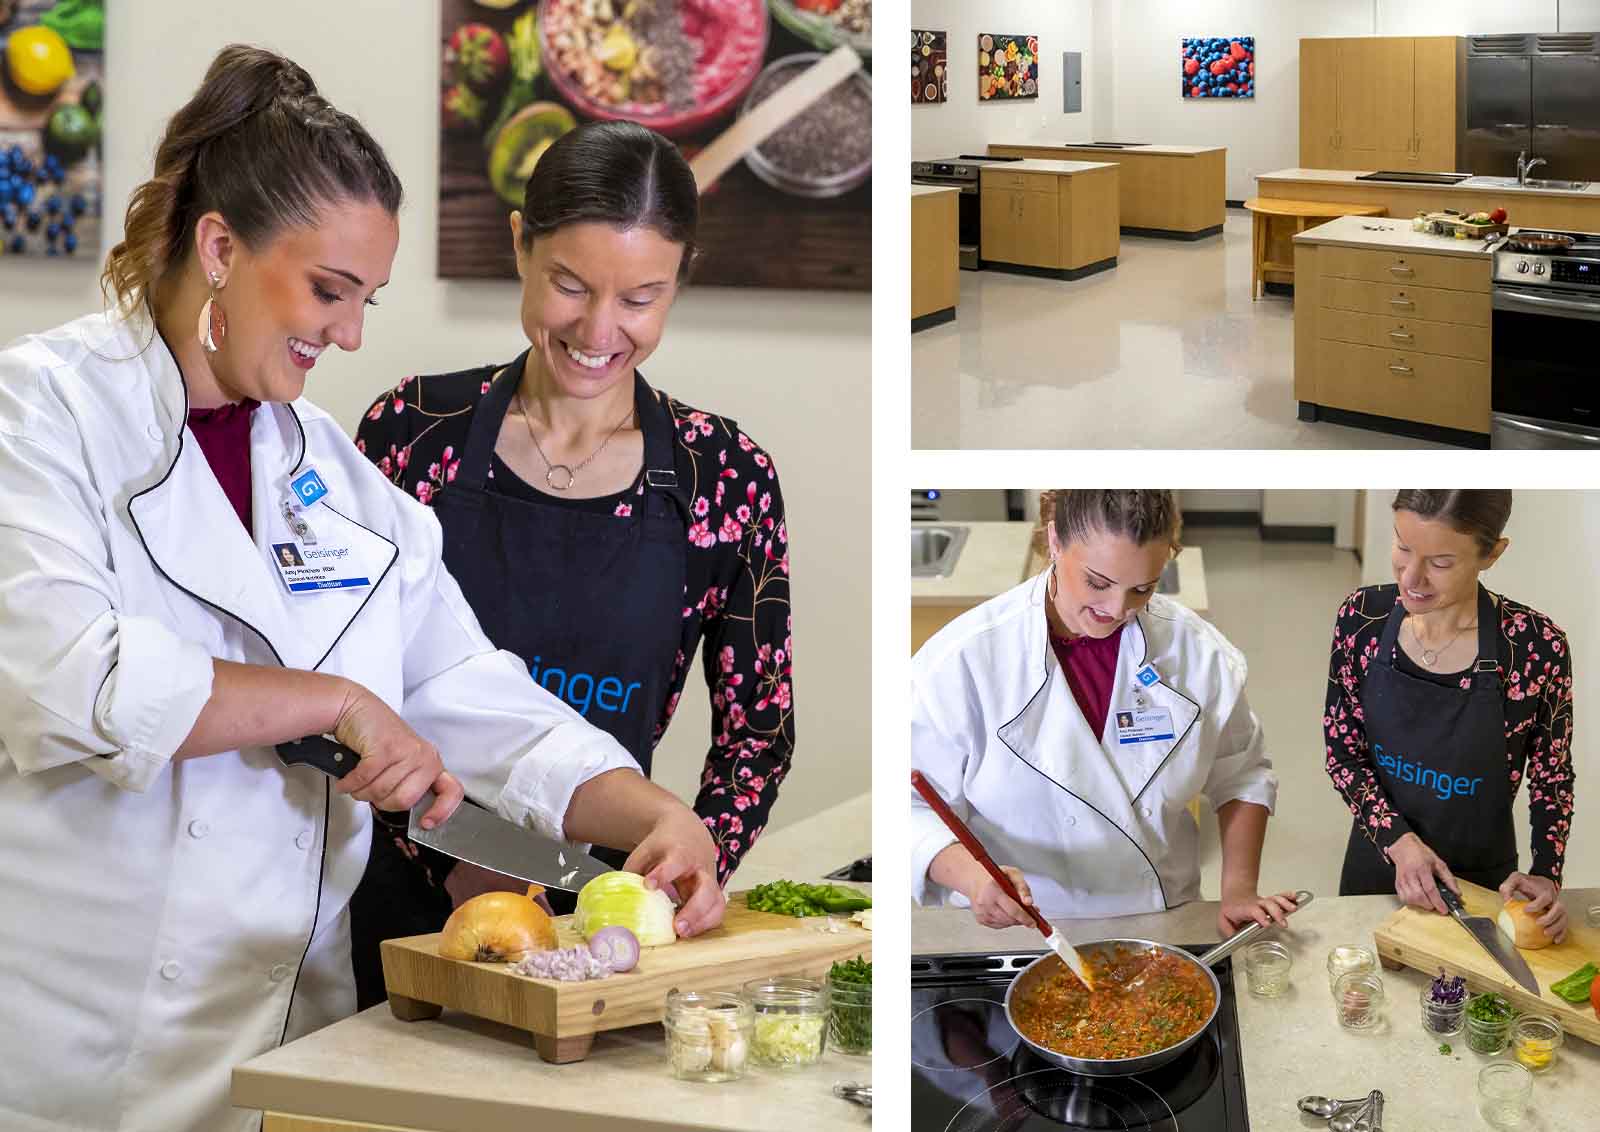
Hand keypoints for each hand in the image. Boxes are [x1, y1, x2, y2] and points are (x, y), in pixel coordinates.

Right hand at [331, 683, 462, 827]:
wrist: (356, 708)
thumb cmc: (376, 737)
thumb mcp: (401, 763)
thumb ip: (410, 785)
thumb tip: (412, 814)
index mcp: (431, 763)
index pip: (451, 791)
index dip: (441, 811)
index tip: (426, 823)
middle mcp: (424, 756)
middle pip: (404, 801)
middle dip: (381, 801)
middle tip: (371, 789)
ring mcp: (407, 751)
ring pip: (381, 792)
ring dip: (361, 790)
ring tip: (359, 777)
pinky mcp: (385, 748)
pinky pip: (364, 780)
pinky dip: (350, 783)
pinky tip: (347, 778)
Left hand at [623, 808, 723, 937]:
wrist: (688, 833)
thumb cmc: (664, 846)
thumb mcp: (645, 852)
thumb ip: (633, 874)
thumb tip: (617, 901)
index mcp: (681, 852)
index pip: (676, 862)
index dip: (663, 874)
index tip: (649, 885)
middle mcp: (699, 868)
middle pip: (706, 888)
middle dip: (694, 909)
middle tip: (677, 927)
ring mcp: (709, 882)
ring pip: (716, 902)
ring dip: (702, 922)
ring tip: (683, 935)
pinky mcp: (713, 894)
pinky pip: (716, 912)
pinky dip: (705, 925)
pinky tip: (689, 933)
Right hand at [968, 865, 1036, 929]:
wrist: (975, 879)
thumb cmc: (994, 876)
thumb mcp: (1012, 874)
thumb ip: (1023, 887)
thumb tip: (1029, 902)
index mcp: (992, 891)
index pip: (1012, 910)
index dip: (1025, 918)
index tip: (1033, 922)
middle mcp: (984, 903)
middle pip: (1009, 919)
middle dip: (1022, 919)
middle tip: (1030, 914)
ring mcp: (981, 913)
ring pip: (1005, 923)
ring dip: (1014, 919)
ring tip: (1016, 908)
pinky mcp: (980, 919)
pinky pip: (999, 925)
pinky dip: (1006, 920)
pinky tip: (1005, 911)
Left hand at [1217, 889, 1299, 936]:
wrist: (1235, 895)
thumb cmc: (1232, 910)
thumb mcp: (1223, 921)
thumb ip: (1227, 931)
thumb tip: (1234, 939)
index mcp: (1245, 909)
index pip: (1253, 911)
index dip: (1260, 916)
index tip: (1267, 924)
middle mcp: (1256, 904)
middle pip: (1268, 905)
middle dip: (1276, 913)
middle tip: (1283, 923)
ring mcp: (1264, 902)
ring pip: (1275, 900)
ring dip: (1284, 904)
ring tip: (1293, 909)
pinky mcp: (1270, 902)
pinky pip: (1280, 897)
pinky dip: (1288, 896)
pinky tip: (1295, 897)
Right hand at [1387, 832, 1457, 914]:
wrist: (1404, 848)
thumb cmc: (1421, 854)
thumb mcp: (1439, 863)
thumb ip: (1449, 879)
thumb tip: (1457, 893)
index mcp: (1422, 868)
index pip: (1430, 889)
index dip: (1438, 901)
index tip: (1444, 909)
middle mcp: (1410, 874)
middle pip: (1418, 896)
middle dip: (1429, 905)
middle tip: (1436, 905)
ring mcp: (1402, 879)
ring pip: (1409, 899)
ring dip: (1420, 905)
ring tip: (1428, 902)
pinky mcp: (1397, 883)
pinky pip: (1403, 898)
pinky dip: (1411, 902)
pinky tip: (1418, 899)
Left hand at [1499, 871, 1567, 943]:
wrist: (1540, 882)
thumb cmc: (1527, 882)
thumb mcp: (1515, 879)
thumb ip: (1508, 887)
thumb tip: (1506, 901)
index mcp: (1545, 890)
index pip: (1545, 897)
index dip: (1537, 905)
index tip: (1525, 910)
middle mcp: (1554, 899)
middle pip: (1559, 908)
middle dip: (1550, 918)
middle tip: (1538, 923)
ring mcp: (1558, 907)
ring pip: (1564, 918)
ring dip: (1557, 927)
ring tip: (1545, 934)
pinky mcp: (1560, 915)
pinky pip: (1565, 925)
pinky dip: (1562, 933)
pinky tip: (1555, 940)